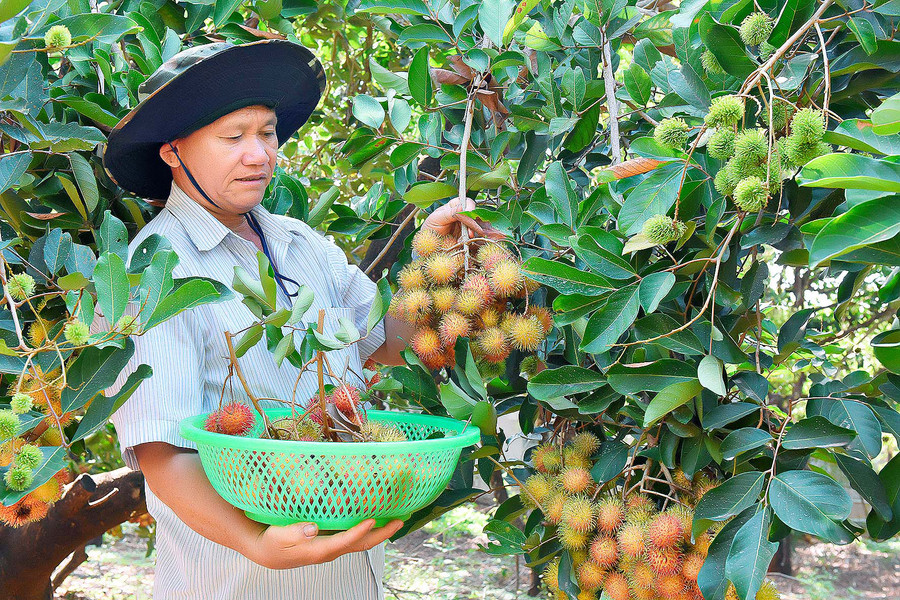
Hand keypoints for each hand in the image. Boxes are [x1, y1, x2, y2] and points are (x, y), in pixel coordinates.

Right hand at [247, 518, 403, 569]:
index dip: (360, 532)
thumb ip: (296, 532)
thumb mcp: (280, 537)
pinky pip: (353, 537)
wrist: (266, 551)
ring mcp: (332, 547)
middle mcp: (330, 550)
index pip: (345, 542)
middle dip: (382, 534)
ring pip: (360, 541)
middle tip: (399, 521)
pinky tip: (373, 519)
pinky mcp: (330, 541)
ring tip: (394, 519)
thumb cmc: (273, 543)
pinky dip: (367, 529)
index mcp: (320, 550)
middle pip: (362, 544)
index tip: (373, 520)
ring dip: (379, 532)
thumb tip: (312, 528)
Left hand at [422, 197, 505, 241]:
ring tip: (469, 236)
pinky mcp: (466, 236)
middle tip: (470, 228)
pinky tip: (467, 241)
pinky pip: (473, 236)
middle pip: (473, 214)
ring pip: (475, 225)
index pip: (466, 202)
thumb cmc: (430, 228)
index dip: (469, 206)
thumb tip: (461, 206)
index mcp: (454, 206)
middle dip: (473, 221)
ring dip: (473, 231)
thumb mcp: (436, 219)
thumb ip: (448, 213)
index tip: (469, 213)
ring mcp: (465, 226)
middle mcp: (461, 215)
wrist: (428, 244)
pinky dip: (472, 239)